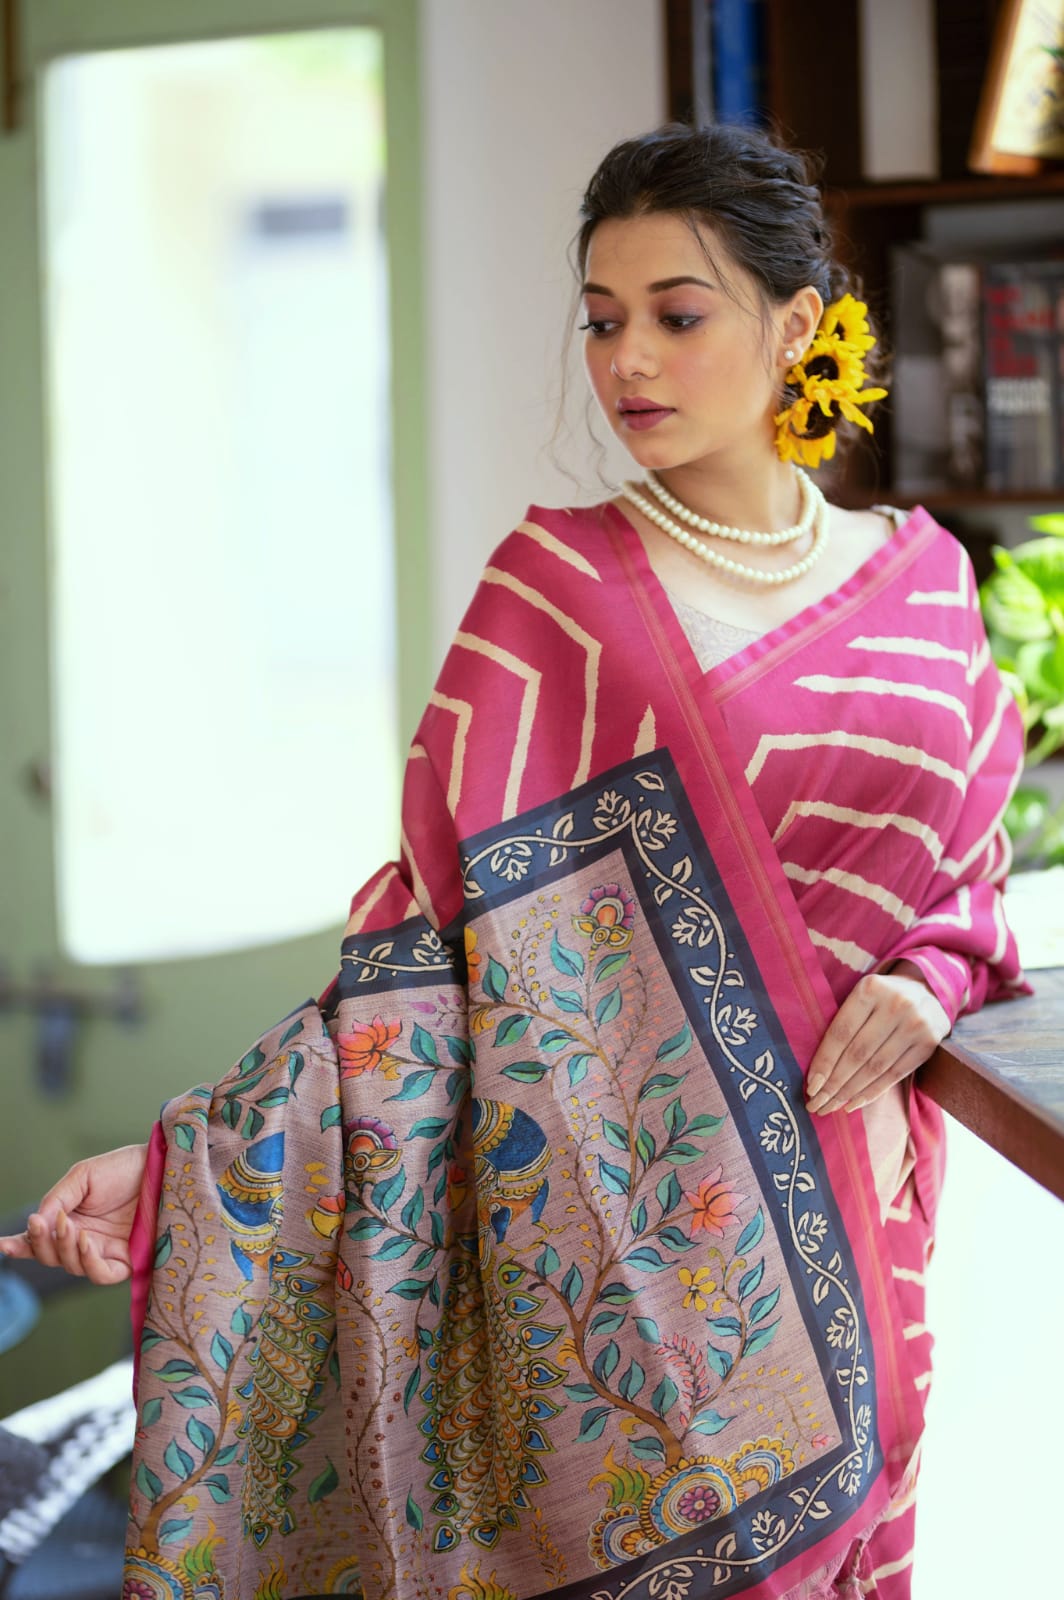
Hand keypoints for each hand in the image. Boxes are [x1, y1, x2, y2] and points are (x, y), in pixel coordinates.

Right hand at [0, 1143, 148, 1284]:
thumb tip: (38, 1222)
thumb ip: (56, 1199)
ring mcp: (105, 1250)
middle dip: (40, 1243)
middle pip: (51, 1256)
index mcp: (71, 1219)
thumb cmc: (124, 1168)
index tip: (2, 1244)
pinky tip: (85, 1240)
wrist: (161, 1165)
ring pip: (71, 1266)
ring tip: (67, 1226)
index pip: (40, 1240)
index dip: (20, 1245)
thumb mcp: (82, 1177)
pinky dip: (88, 1261)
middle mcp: (85, 1239)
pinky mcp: (127, 1259)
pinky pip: (100, 1274)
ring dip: (63, 1248)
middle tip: (40, 1223)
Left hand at [805, 962, 949, 1115]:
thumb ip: (844, 1021)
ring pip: (875, 1068)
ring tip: (831, 1107)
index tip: (810, 1086)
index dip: (824, 1062)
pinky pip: (895, 1075)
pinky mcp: (928, 1044)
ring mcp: (915, 1025)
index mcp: (870, 989)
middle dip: (834, 1084)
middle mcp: (895, 1005)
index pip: (841, 1033)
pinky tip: (854, 1103)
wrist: (929, 992)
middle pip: (857, 1053)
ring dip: (850, 1092)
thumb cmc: (882, 998)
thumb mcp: (863, 996)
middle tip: (816, 1105)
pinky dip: (872, 1092)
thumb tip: (816, 1069)